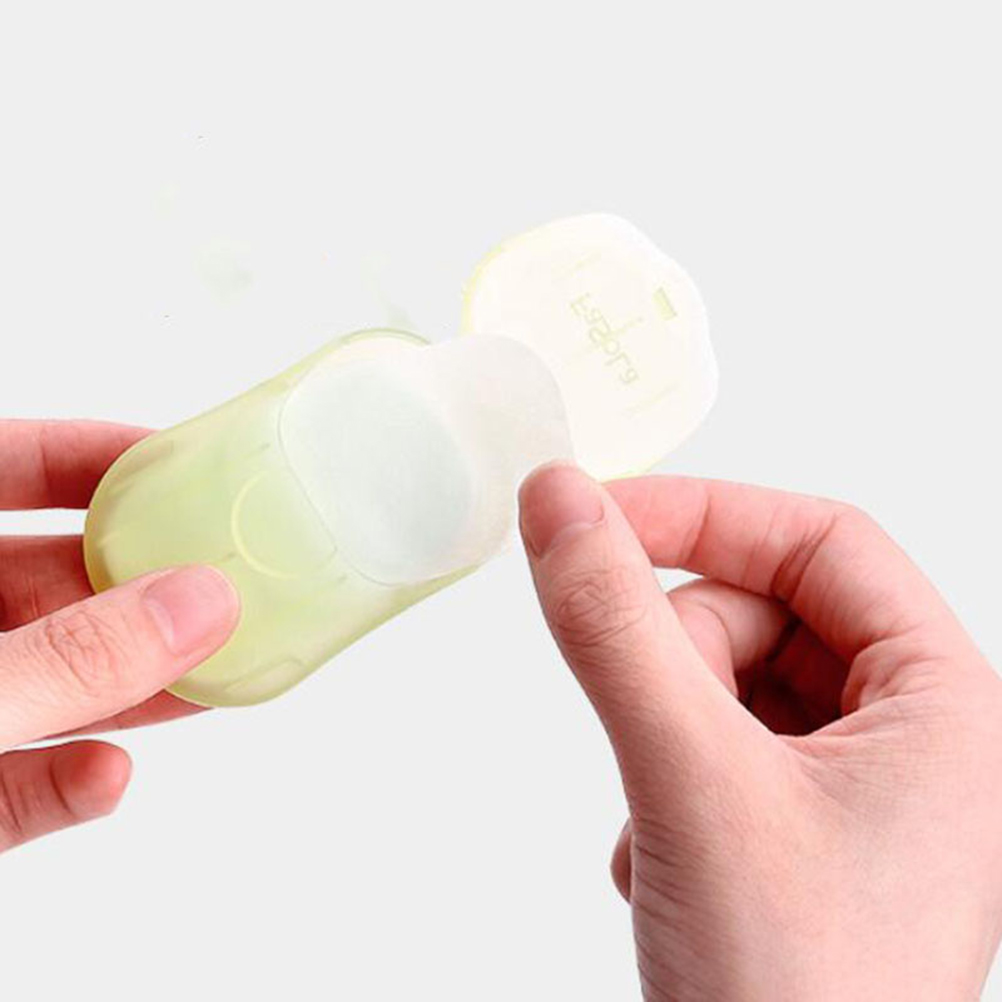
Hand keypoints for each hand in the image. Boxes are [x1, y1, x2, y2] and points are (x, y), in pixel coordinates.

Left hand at [0, 421, 238, 852]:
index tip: (178, 463)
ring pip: (40, 686)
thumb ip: (67, 657)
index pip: (0, 470)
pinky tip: (108, 779)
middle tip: (228, 582)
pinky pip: (5, 787)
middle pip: (40, 583)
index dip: (85, 456)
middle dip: (137, 586)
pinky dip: (58, 788)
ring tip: (210, 683)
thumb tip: (200, 605)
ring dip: (121, 690)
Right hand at [519, 464, 1001, 999]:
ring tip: (662, 816)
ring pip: (723, 674)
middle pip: (764, 606)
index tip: (599, 515)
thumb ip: (617, 630)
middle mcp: (907, 736)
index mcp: (945, 703)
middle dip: (679, 652)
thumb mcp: (693, 784)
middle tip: (648, 729)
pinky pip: (705, 735)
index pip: (822, 539)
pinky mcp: (789, 824)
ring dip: (663, 725)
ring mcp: (847, 784)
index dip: (708, 514)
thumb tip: (560, 503)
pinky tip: (663, 856)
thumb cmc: (796, 1000)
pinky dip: (660, 774)